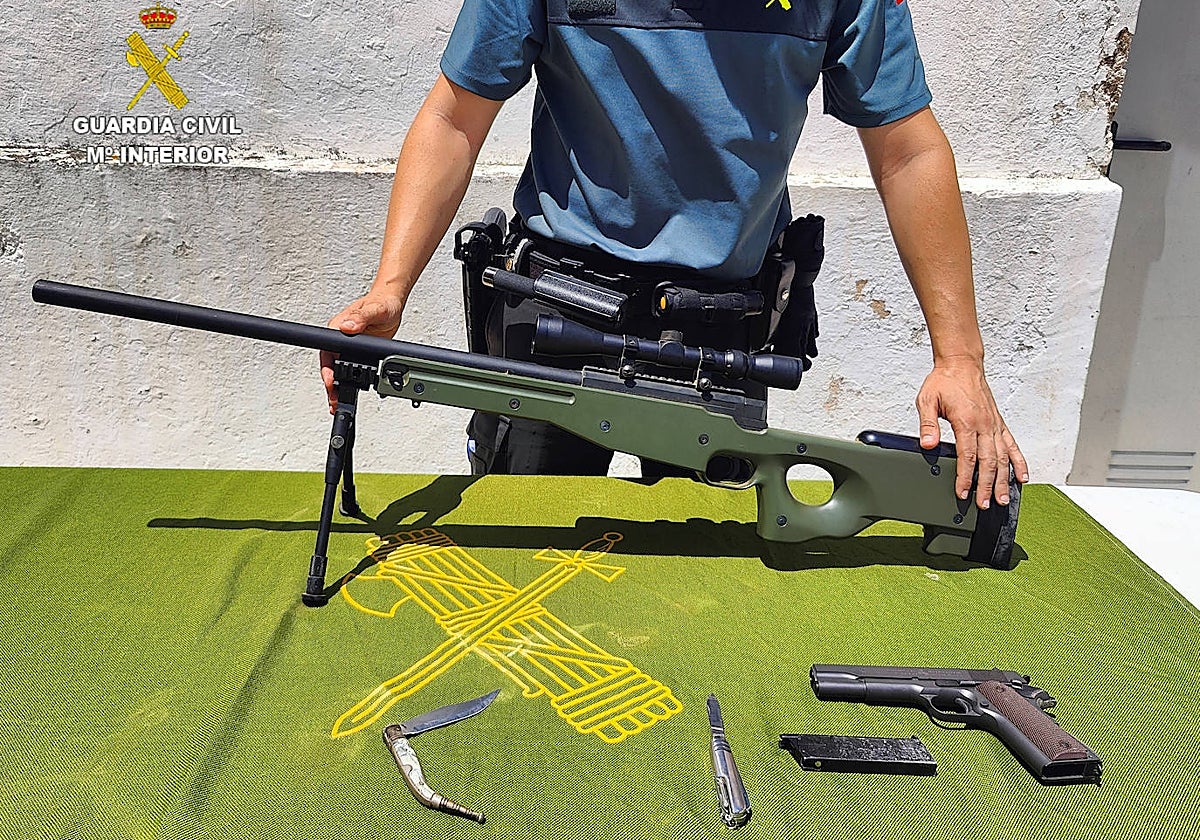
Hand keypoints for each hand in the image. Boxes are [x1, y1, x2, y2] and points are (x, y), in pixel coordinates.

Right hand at [321, 291, 404, 412]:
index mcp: (339, 327)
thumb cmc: (382, 303)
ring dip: (338, 386)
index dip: (327, 368)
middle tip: (333, 399)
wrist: (392, 305)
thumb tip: (347, 326)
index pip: (327, 351)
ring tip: (337, 402)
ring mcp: (349, 347)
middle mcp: (341, 338)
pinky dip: (351, 382)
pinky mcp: (359, 353)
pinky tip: (351, 392)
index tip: (330, 380)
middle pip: (330, 365)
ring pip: (339, 370)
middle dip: (330, 384)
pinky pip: (351, 369)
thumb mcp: (374, 309)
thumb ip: (361, 318)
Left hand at [915, 357, 1028, 508]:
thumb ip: (928, 424)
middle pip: (988, 461)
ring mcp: (994, 425)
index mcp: (967, 421)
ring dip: (1003, 480)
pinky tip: (1022, 477)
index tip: (963, 493)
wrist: (962, 364)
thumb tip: (927, 444)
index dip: (966, 477)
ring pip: (1003, 457)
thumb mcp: (927, 400)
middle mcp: (985, 425)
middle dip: (986, 486)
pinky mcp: (999, 423)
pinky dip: (1018, 462)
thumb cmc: (944, 381)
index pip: (968, 456)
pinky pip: (1012, 446)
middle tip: (984, 504)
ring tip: (1003, 498)